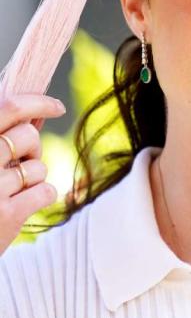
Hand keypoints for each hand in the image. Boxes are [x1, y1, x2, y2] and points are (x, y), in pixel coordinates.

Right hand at [0, 94, 64, 253]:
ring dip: (32, 178)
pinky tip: (20, 206)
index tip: (58, 106)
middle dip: (31, 149)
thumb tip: (37, 115)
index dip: (37, 102)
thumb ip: (0, 138)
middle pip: (29, 136)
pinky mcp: (7, 214)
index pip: (8, 108)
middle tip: (19, 164)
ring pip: (38, 167)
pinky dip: (41, 196)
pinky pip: (46, 190)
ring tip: (9, 191)